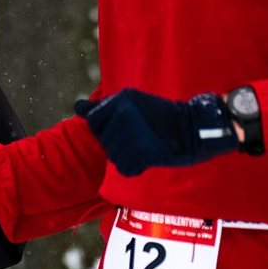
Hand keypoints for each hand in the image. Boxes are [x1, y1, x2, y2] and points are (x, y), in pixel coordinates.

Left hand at [73, 89, 237, 176]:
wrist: (191, 130)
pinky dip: (136, 167)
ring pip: (114, 156)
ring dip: (128, 154)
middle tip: (141, 135)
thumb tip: (77, 107)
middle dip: (118, 141)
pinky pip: (125, 168)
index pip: (93, 120)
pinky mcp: (137, 154)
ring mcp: (128, 135)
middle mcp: (120, 115)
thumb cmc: (160, 116)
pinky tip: (149, 156)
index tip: (122, 127)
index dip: (105, 127)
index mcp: (118, 100)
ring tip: (147, 144)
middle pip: (104, 140)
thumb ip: (102, 107)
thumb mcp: (131, 102)